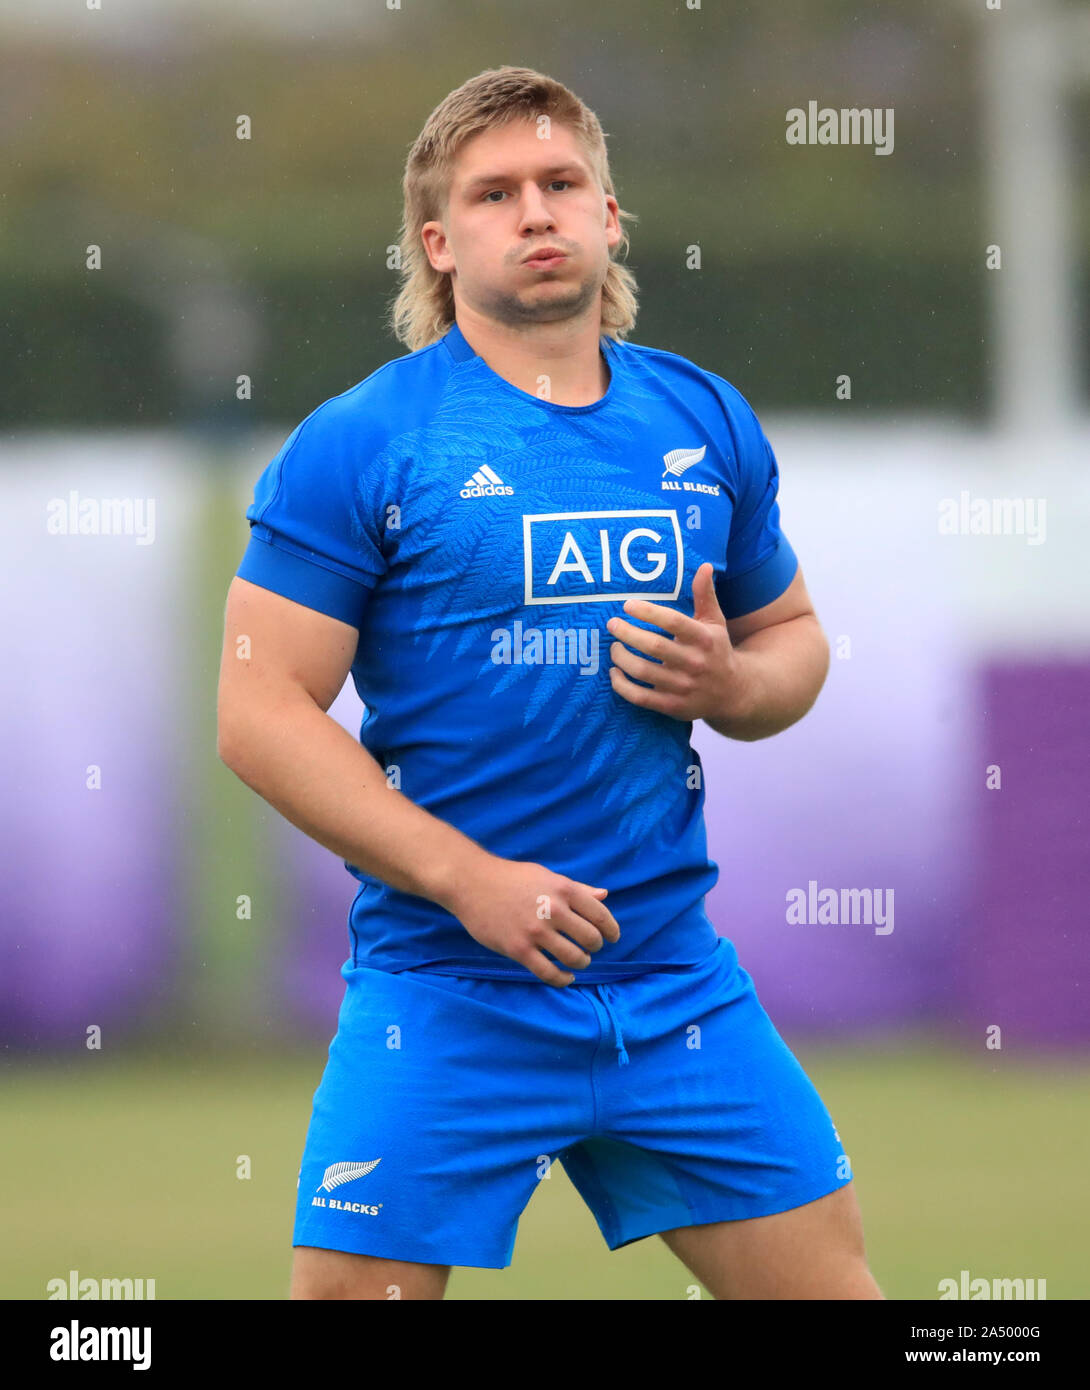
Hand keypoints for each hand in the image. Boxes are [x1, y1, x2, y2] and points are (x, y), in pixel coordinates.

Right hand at [439, 853, 620, 986]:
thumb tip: (604, 895)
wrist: (472, 883)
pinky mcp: (518, 949)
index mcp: (564, 889)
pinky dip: (562, 979)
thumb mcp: (547, 876)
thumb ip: (577, 888)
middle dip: (595, 947)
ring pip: (573, 957)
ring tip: (578, 961)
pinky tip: (565, 977)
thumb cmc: (512, 878)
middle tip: (590, 948)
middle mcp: (553, 910)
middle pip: (590, 939)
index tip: (612, 938)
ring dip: (581, 963)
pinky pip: (548, 972)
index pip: (600, 915)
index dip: (612, 930)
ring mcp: (536, 932)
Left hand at [607, 562, 753, 721]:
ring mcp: (683, 687)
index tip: (627, 605)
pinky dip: (622, 686)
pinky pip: (640, 697)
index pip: (673, 622)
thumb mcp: (715, 622)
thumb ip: (705, 595)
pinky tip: (614, 672)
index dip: (648, 612)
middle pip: (654, 646)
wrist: (733, 693)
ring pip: (643, 671)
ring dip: (621, 658)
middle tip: (612, 625)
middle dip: (627, 633)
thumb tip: (704, 565)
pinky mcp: (673, 706)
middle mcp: (694, 663)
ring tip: (613, 647)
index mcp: (704, 639)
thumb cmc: (717, 651)